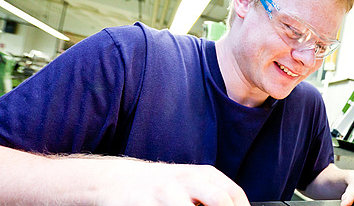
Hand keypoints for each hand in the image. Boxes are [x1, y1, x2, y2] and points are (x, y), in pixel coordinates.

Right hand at [0, 146, 250, 205]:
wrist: (97, 179)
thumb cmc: (143, 185)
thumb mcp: (177, 184)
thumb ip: (203, 195)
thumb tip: (230, 204)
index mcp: (195, 175)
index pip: (231, 193)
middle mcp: (180, 181)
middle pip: (219, 198)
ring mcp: (158, 192)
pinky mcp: (135, 202)